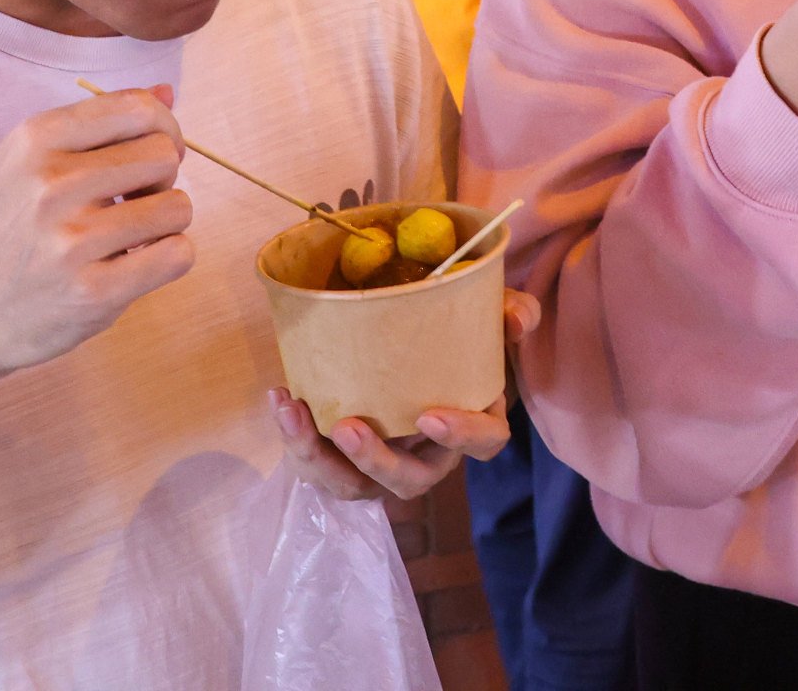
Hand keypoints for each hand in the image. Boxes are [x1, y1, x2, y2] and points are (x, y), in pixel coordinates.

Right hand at [0, 91, 195, 387]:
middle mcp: (53, 183)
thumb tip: (167, 90)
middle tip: (133, 203)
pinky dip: (167, 259)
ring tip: (129, 237)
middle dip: (160, 178)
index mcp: (36, 140)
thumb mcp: (24, 163)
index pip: (138, 109)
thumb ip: (95, 124)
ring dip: (164, 224)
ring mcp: (73, 240)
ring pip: (177, 207)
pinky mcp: (93, 292)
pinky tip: (135, 265)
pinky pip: (177, 255)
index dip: (162, 129)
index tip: (150, 155)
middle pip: (163, 155)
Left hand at [272, 288, 536, 500]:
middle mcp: (428, 457)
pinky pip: (319, 466)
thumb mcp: (485, 320)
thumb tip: (516, 318)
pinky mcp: (344, 461)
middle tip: (345, 427)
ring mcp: (383, 465)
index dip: (462, 436)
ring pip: (354, 485)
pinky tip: (281, 396)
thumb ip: (508, 312)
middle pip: (408, 481)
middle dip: (374, 461)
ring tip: (292, 413)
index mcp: (472, 424)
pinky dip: (295, 438)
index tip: (430, 417)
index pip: (484, 443)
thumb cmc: (453, 341)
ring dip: (318, 457)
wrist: (410, 350)